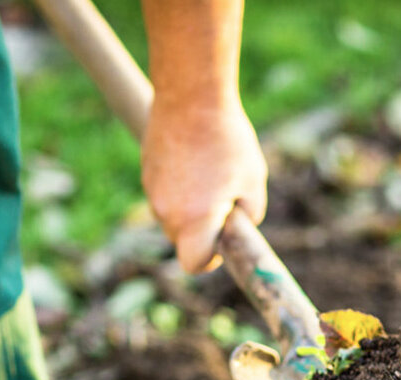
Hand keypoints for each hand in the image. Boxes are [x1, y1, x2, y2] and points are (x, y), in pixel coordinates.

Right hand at [141, 97, 267, 273]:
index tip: (222, 243)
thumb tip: (236, 229)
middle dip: (203, 230)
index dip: (210, 260)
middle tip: (225, 199)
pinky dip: (180, 188)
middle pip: (184, 241)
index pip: (194, 264)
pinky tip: (195, 160)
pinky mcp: (147, 174)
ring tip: (211, 172)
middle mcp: (167, 213)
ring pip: (174, 217)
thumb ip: (248, 216)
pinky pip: (166, 195)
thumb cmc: (227, 140)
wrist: (191, 96)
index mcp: (194, 221)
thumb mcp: (253, 182)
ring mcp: (152, 193)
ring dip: (192, 207)